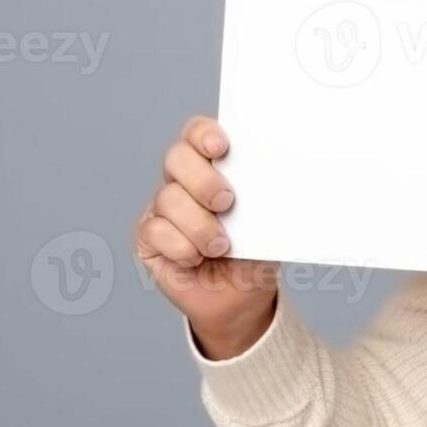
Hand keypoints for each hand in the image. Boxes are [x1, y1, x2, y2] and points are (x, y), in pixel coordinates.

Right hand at [134, 116, 276, 359]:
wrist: (243, 294)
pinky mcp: (149, 238)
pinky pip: (156, 232)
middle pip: (176, 158)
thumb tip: (278, 177)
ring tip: (221, 246)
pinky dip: (181, 247)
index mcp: (214, 164)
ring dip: (199, 225)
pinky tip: (196, 258)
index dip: (203, 134)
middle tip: (227, 202)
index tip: (221, 148)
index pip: (197, 132)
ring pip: (168, 199)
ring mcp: (162, 208)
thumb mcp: (268, 219)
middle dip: (202, 180)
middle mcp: (183, 180)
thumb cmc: (256, 248)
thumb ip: (263, 195)